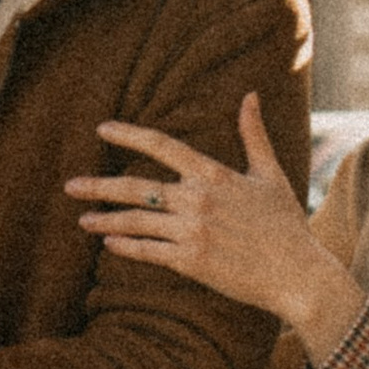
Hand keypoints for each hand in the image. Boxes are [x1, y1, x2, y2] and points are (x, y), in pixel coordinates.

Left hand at [68, 97, 364, 366]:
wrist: (298, 273)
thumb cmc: (287, 225)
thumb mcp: (271, 174)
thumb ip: (253, 135)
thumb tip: (251, 95)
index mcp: (214, 174)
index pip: (161, 145)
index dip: (128, 134)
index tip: (102, 129)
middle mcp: (198, 199)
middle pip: (136, 187)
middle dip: (99, 186)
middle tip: (70, 186)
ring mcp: (192, 231)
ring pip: (136, 222)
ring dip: (105, 220)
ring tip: (82, 220)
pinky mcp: (191, 261)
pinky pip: (148, 251)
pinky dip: (125, 246)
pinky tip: (108, 244)